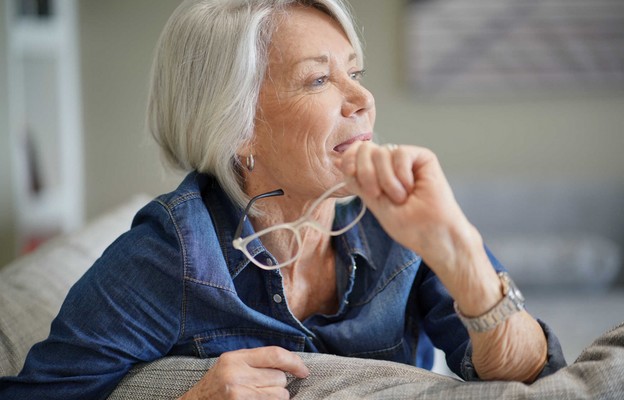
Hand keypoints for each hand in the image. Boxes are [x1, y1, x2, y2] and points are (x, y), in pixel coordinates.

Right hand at [179, 347, 308, 399]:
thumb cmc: (216, 387)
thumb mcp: (231, 366)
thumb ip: (256, 361)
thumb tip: (291, 364)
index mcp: (235, 359)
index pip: (274, 354)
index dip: (294, 362)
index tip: (303, 370)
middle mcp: (236, 374)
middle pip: (279, 377)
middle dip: (277, 384)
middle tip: (261, 388)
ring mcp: (238, 394)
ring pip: (280, 394)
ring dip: (276, 397)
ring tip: (258, 397)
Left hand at [337, 142, 476, 277]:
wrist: (432, 234)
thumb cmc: (407, 225)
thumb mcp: (372, 202)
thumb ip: (357, 180)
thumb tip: (338, 160)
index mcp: (375, 174)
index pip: (354, 154)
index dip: (348, 159)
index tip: (350, 173)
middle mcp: (389, 164)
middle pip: (364, 149)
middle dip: (366, 173)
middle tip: (378, 194)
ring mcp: (405, 160)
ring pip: (381, 152)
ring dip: (387, 181)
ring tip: (401, 197)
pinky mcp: (422, 157)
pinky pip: (400, 153)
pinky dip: (401, 174)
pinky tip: (411, 188)